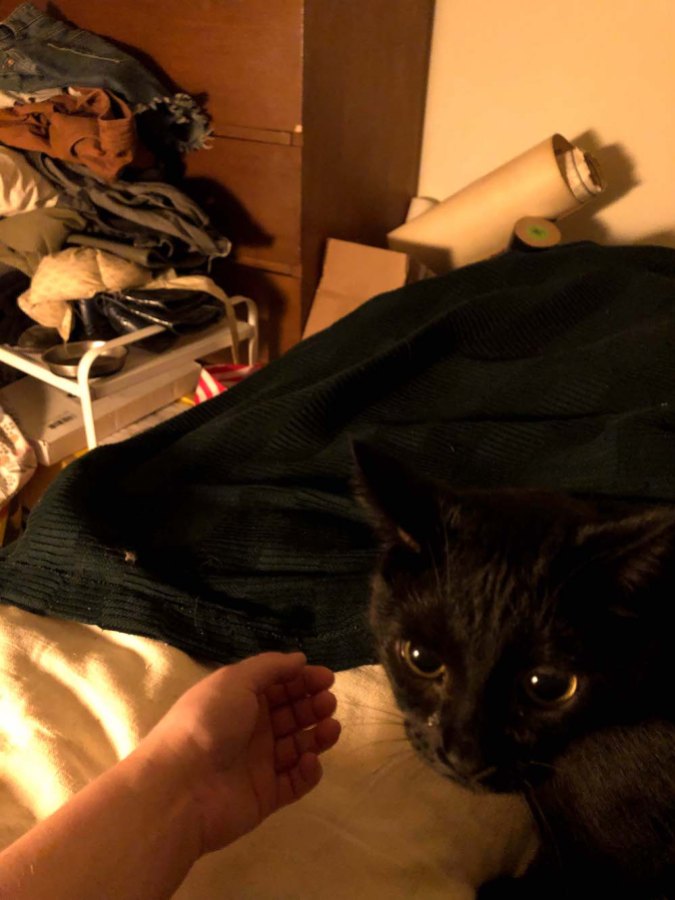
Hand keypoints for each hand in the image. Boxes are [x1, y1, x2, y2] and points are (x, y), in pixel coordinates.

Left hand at [140, 652, 340, 853]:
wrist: (182, 786)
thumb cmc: (208, 722)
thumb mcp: (236, 680)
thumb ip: (270, 667)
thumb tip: (299, 659)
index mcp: (240, 699)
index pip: (279, 685)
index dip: (303, 680)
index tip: (327, 678)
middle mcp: (250, 729)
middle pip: (291, 714)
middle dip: (313, 705)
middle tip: (328, 703)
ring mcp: (259, 763)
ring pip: (298, 746)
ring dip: (318, 735)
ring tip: (330, 728)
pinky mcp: (266, 795)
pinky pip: (295, 781)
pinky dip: (308, 771)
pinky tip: (310, 759)